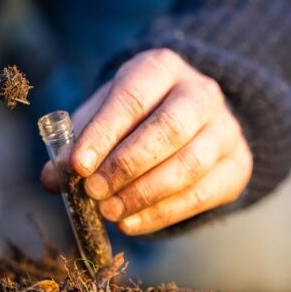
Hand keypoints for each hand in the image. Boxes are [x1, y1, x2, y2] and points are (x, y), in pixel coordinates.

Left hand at [41, 49, 252, 233]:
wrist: (196, 119)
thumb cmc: (137, 115)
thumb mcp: (104, 114)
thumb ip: (78, 140)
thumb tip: (53, 177)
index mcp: (161, 68)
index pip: (132, 98)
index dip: (103, 134)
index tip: (76, 167)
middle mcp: (201, 92)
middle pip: (168, 129)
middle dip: (126, 165)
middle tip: (93, 192)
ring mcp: (226, 128)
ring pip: (190, 164)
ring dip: (144, 194)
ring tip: (109, 212)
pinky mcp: (237, 164)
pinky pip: (203, 194)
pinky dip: (163, 213)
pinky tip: (132, 223)